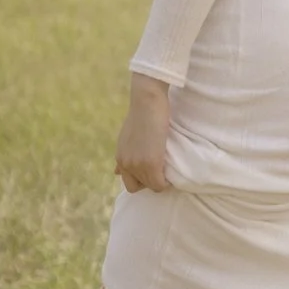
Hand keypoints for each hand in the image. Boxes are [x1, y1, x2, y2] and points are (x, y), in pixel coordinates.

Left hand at [115, 74, 171, 192]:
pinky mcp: (151, 163)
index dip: (142, 179)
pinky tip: (172, 172)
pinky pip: (160, 184)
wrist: (146, 101)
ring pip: (151, 186)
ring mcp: (137, 165)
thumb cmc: (141, 113)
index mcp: (120, 157)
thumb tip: (115, 172)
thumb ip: (124, 154)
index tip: (153, 170)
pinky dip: (167, 183)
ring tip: (168, 168)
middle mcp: (125, 164)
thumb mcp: (127, 137)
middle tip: (161, 169)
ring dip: (160, 180)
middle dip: (149, 182)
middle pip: (136, 187)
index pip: (128, 182)